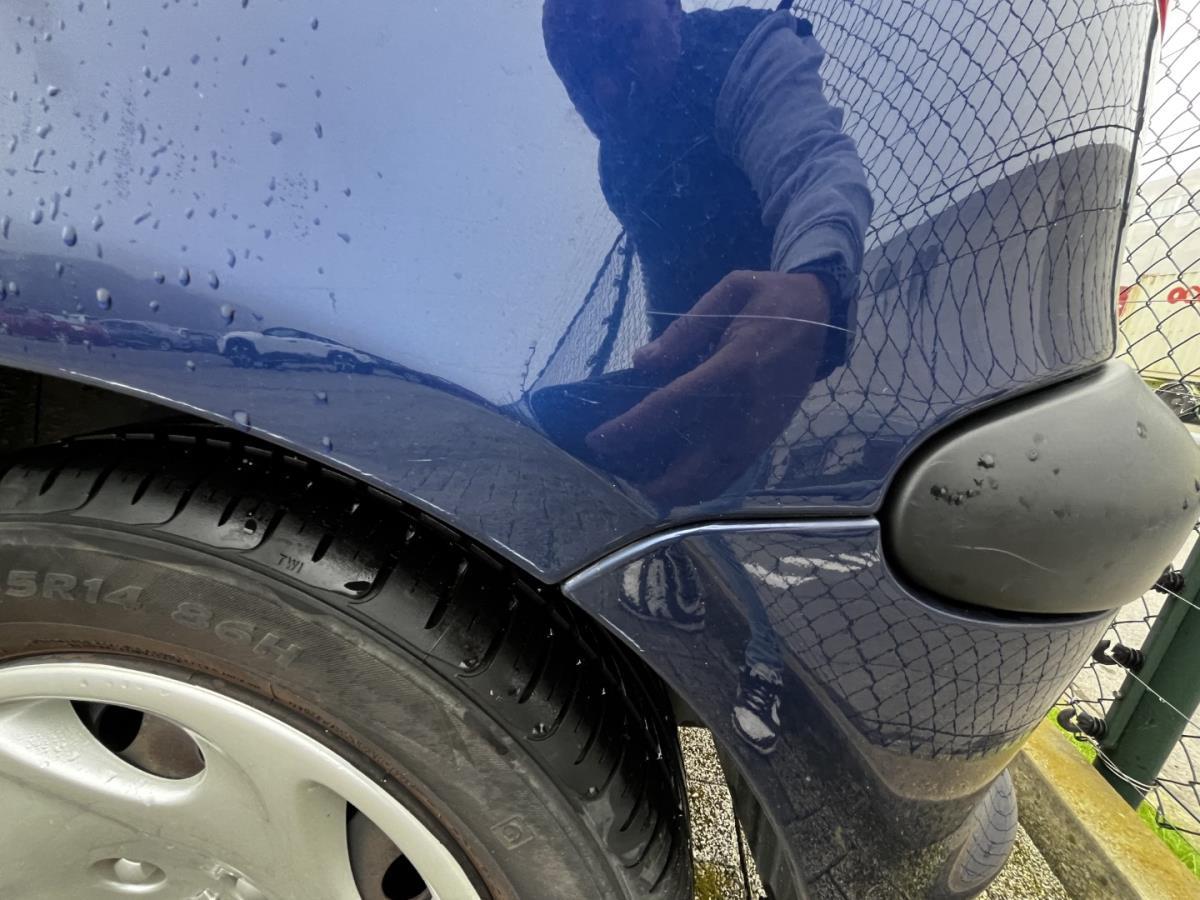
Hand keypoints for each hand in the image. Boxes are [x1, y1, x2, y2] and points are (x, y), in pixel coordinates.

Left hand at [585, 269, 831, 506]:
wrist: (823, 313)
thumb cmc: (770, 298)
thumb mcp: (728, 294)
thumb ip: (683, 331)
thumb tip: (642, 363)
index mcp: (735, 366)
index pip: (671, 406)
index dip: (630, 428)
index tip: (598, 440)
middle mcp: (750, 408)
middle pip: (695, 463)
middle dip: (655, 480)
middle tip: (619, 478)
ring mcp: (763, 429)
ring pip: (715, 478)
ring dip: (678, 491)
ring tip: (643, 487)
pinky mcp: (769, 437)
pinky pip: (732, 473)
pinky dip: (702, 486)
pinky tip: (676, 482)